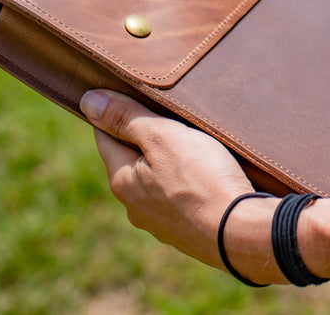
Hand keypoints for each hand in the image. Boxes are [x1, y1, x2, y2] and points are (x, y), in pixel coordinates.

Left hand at [81, 89, 262, 273]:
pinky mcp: (185, 233)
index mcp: (122, 182)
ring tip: (194, 148)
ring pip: (156, 181)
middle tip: (171, 119)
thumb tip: (90, 102)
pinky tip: (205, 176)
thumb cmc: (202, 179)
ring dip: (168, 164)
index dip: (115, 113)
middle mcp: (135, 207)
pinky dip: (186, 184)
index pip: (105, 137)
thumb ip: (126, 118)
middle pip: (131, 160)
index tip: (130, 96)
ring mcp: (160, 224)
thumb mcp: (162, 137)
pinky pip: (178, 199)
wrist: (240, 232)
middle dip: (146, 140)